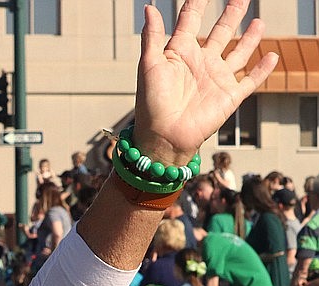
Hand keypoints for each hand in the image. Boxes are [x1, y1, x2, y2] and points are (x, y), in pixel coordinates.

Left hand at [134, 0, 277, 164]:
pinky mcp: (230, 96)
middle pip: (220, 32)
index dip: (197, 4)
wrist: (163, 137)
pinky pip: (251, 80)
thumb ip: (152, 36)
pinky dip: (263, 70)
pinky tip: (273, 56)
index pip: (190, 21)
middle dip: (230, 15)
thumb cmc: (150, 104)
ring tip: (258, 21)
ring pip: (238, 52)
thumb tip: (149, 7)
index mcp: (180, 53)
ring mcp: (217, 78)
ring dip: (249, 38)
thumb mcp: (149, 65)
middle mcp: (200, 63)